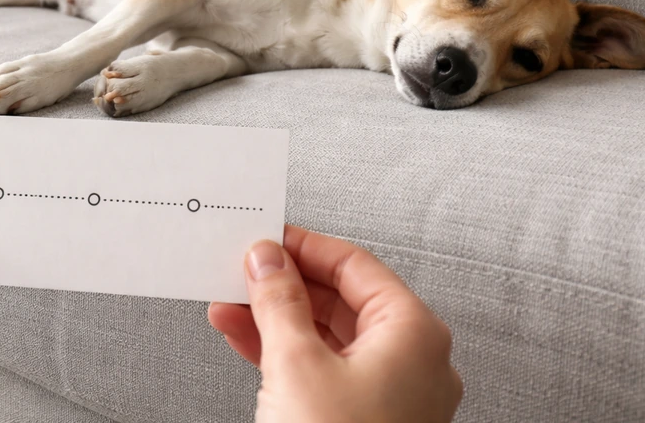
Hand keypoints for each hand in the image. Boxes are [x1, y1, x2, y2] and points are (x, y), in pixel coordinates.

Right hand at [209, 226, 461, 422]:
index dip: (303, 246)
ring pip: (327, 336)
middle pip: (341, 299)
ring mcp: (393, 394)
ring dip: (275, 318)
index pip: (354, 263)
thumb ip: (279, 300)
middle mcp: (412, 360)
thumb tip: (269, 261)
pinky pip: (323, 369)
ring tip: (231, 304)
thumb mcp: (296, 362)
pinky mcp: (366, 420)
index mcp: (414, 332)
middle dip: (283, 284)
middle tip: (243, 271)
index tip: (267, 240)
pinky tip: (245, 339)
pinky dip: (283, 351)